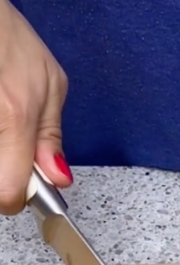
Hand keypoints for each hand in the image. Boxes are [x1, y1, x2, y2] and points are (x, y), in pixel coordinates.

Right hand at [0, 0, 70, 214]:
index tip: (23, 189)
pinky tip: (0, 115)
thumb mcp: (49, 83)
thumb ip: (50, 136)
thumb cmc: (7, 36)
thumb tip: (58, 179)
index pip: (7, 192)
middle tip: (11, 142)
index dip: (16, 196)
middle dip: (5, 170)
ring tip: (5, 120)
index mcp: (14, 115)